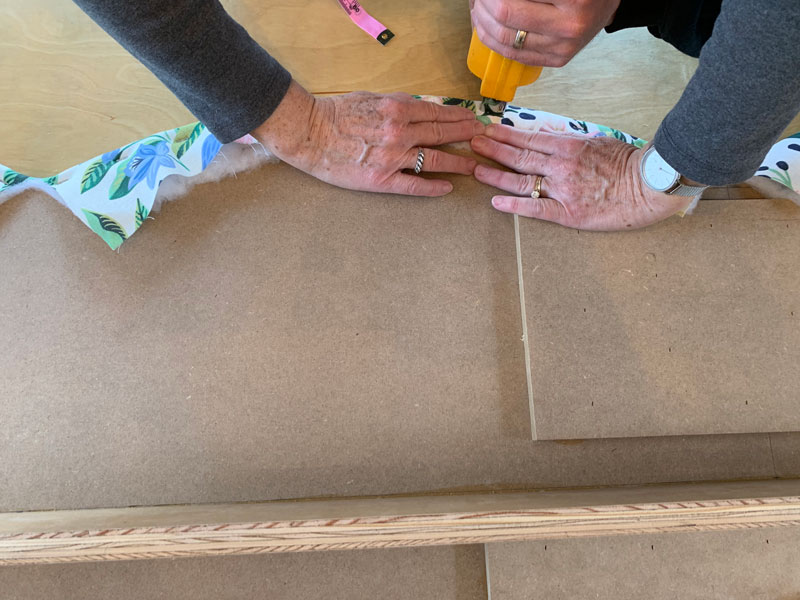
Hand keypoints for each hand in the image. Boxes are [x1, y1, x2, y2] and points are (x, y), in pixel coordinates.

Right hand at [251, 81, 483, 196]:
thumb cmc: (336, 114)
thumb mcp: (371, 97)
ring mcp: (393, 157)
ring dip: (459, 162)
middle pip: (443, 134)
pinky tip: (448, 187)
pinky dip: (434, 186)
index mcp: (398, 108)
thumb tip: (422, 107)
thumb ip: (398, 103)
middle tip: (485, 141)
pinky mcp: (381, 179)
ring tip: (476, 166)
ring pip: (435, 159)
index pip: (439, 113)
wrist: (309, 133)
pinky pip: (415, 185)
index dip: (460, 118)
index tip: (475, 121)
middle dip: (468, 137)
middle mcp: (400, 131)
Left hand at [470, 0, 619, 66]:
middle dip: (484, 3)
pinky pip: (515, 55)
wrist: (607, 2)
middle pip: (505, 15)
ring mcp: (564, 47)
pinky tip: (485, 27)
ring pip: (505, 39)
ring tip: (479, 7)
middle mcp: (569, 25)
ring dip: (482, 22)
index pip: (511, 0)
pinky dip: (493, 41)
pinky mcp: (558, 60)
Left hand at [471, 124, 692, 230]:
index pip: (529, 139)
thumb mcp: (598, 142)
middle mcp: (561, 166)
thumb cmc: (629, 163)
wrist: (650, 185)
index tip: (488, 130)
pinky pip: (536, 208)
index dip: (506, 135)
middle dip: (493, 149)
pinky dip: (514, 205)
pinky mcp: (569, 213)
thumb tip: (550, 140)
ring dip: (496, 174)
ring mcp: (563, 190)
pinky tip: (496, 202)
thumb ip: (572, 143)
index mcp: (569, 147)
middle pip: (519, 157)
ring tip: (477, 168)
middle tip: (473, 143)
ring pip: (522, 180)